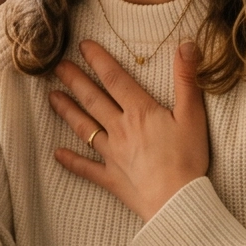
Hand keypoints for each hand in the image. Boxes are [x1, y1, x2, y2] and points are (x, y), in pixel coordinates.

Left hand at [49, 40, 210, 221]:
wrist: (178, 202)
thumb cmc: (188, 159)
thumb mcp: (193, 115)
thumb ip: (187, 79)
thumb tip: (186, 44)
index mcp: (140, 112)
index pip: (115, 79)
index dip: (98, 60)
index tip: (82, 46)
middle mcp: (121, 129)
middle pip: (93, 100)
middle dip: (74, 80)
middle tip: (57, 66)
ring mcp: (112, 154)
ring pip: (85, 128)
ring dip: (67, 111)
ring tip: (52, 97)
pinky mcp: (111, 178)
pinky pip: (86, 168)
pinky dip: (71, 160)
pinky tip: (57, 153)